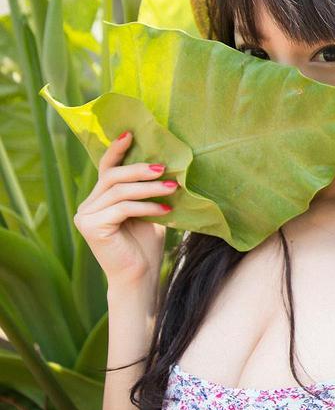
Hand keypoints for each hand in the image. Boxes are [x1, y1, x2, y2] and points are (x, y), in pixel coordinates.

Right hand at [73, 130, 175, 288]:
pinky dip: (147, 206)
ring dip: (150, 188)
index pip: (106, 168)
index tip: (132, 133)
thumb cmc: (146, 243)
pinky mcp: (92, 227)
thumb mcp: (148, 210)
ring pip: (120, 191)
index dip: (117, 149)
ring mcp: (86, 216)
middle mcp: (88, 205)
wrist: (140, 276)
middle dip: (140, 168)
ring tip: (173, 187)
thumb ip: (146, 190)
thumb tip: (163, 163)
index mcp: (99, 198)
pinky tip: (166, 210)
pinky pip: (123, 208)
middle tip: (165, 167)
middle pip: (113, 176)